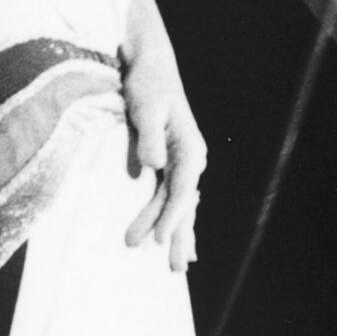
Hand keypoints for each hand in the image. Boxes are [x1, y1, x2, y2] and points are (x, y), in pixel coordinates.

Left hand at [120, 19, 206, 275]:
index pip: (181, 190)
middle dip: (178, 236)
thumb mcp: (145, 105)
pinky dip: (173, 219)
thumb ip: (149, 136)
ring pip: (180, 206)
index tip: (156, 240)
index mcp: (189, 148)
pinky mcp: (169, 162)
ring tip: (174, 265)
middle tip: (173, 270)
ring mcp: (181, 162)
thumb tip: (152, 166)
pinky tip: (171, 237)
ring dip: (174, 232)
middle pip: (184, 205)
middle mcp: (190, 159)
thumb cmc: (145, 83)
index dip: (170, 217)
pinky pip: (172, 198)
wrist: (149, 64)